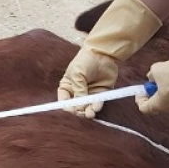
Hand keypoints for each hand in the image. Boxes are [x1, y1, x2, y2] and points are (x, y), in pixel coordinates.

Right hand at [57, 0, 162, 117]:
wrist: (104, 53)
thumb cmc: (86, 60)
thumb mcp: (78, 74)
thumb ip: (78, 90)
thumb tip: (79, 107)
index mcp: (68, 86)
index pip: (64, 100)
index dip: (67, 106)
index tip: (71, 110)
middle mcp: (78, 92)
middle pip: (76, 107)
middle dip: (79, 111)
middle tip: (82, 113)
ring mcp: (90, 94)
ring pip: (87, 107)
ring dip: (88, 112)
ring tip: (90, 113)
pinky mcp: (101, 93)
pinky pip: (98, 103)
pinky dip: (97, 106)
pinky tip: (96, 106)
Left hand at [137, 33, 168, 113]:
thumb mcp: (157, 69)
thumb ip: (152, 74)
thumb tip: (153, 76)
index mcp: (159, 105)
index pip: (144, 108)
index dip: (140, 99)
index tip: (140, 89)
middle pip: (158, 102)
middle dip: (155, 90)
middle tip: (155, 78)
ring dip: (167, 86)